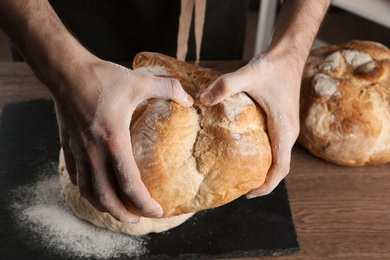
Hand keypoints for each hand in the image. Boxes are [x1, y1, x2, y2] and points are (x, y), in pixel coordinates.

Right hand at [54, 59, 192, 221]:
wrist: (66, 70)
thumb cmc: (102, 77)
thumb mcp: (140, 82)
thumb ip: (168, 89)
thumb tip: (189, 99)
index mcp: (113, 140)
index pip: (129, 184)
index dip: (144, 203)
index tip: (157, 211)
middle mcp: (94, 152)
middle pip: (106, 196)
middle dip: (124, 214)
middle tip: (138, 219)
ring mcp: (78, 151)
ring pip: (88, 191)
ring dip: (104, 206)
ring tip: (118, 211)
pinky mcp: (68, 145)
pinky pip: (75, 176)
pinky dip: (86, 190)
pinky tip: (95, 191)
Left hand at [200, 52, 300, 196]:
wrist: (289, 54)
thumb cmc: (273, 66)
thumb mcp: (248, 74)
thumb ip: (225, 86)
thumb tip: (201, 100)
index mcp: (283, 128)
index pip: (281, 168)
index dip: (267, 185)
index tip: (249, 194)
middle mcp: (288, 132)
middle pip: (280, 167)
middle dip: (263, 181)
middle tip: (240, 188)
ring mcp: (287, 127)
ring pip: (279, 157)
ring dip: (264, 170)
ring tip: (242, 175)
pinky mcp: (282, 121)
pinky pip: (276, 147)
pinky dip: (265, 156)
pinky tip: (247, 152)